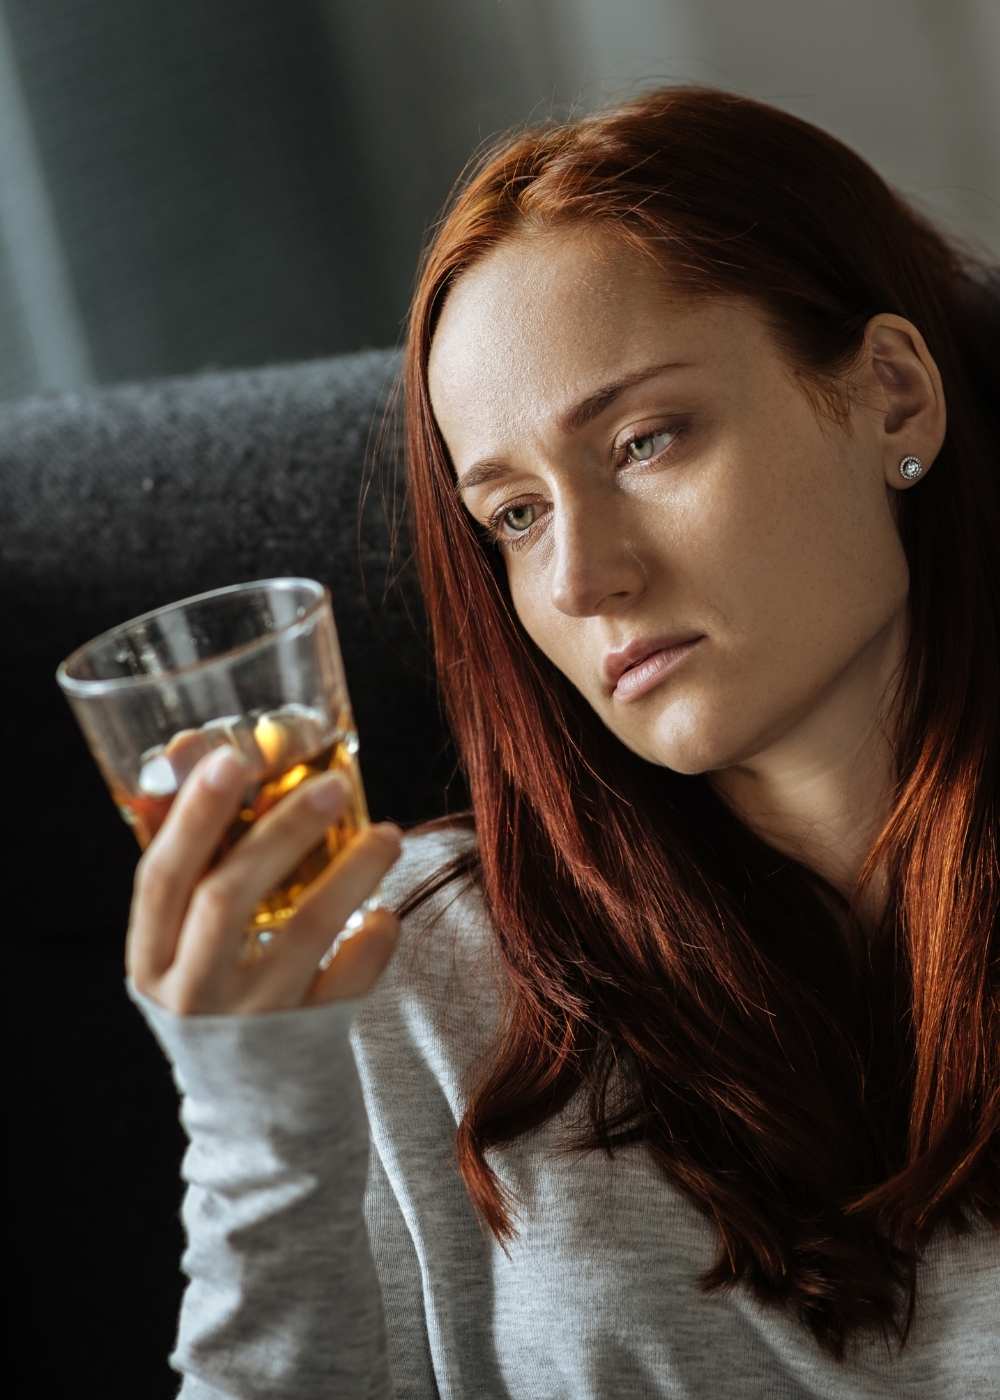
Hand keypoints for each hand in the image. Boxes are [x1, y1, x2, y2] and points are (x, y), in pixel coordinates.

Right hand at [125, 746, 402, 1015]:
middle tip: (336, 786)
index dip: (192, 816)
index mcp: (151, 959)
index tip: (230, 758)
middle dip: (283, 831)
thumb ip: (194, 858)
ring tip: (388, 836)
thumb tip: (195, 747)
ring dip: (351, 873)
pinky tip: (386, 913)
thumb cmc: (218, 995)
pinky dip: (374, 942)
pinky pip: (350, 981)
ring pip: (304, 933)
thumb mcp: (184, 943)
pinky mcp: (308, 1041)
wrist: (253, 1110)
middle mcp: (192, 993)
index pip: (160, 877)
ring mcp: (252, 1021)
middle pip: (228, 898)